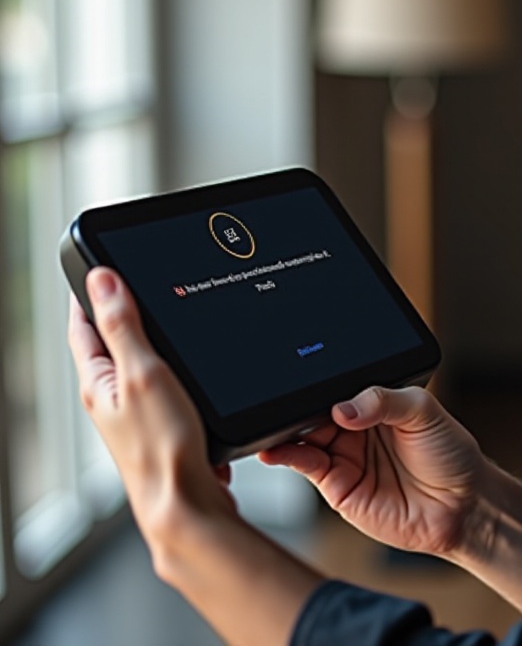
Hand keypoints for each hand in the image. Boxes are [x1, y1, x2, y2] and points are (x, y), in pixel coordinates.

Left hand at [67, 268, 235, 541]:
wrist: (186, 503)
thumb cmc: (163, 447)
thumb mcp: (143, 374)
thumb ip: (123, 326)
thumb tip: (102, 279)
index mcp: (98, 383)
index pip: (84, 326)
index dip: (90, 294)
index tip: (96, 266)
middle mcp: (111, 398)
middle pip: (110, 344)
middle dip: (120, 313)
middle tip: (130, 282)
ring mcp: (135, 414)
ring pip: (138, 364)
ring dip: (148, 340)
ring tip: (161, 316)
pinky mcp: (161, 425)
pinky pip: (164, 384)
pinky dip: (173, 367)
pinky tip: (189, 365)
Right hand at [260, 386, 485, 558]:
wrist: (464, 505)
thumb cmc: (451, 454)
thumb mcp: (424, 410)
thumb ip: (384, 400)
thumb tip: (344, 407)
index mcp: (375, 404)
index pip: (338, 389)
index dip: (322, 384)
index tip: (306, 376)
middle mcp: (356, 430)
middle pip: (315, 412)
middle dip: (299, 405)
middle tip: (290, 400)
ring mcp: (346, 458)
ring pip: (304, 438)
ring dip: (286, 431)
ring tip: (275, 424)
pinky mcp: (339, 488)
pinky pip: (306, 466)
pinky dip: (288, 457)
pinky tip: (278, 450)